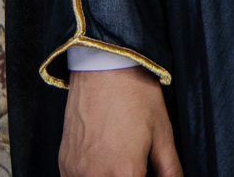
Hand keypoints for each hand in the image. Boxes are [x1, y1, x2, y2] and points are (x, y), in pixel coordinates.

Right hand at [60, 67, 181, 176]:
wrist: (104, 68)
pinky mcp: (64, 164)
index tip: (148, 172)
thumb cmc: (135, 95)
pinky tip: (105, 163)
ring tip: (122, 161)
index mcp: (124, 173)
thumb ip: (170, 169)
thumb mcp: (163, 133)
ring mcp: (75, 171)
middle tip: (139, 166)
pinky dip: (92, 176)